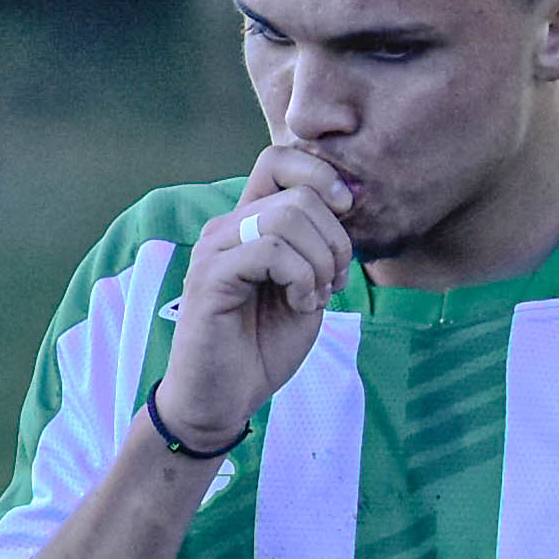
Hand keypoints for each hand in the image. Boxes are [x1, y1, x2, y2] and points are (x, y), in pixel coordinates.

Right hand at [151, 145, 356, 447]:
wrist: (223, 399)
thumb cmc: (263, 347)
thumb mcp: (308, 289)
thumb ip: (320, 248)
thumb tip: (348, 204)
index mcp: (249, 224)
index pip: (279, 160)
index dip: (322, 176)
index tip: (348, 215)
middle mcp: (227, 227)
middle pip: (297, 194)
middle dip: (335, 240)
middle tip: (334, 283)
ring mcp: (215, 249)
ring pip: (285, 218)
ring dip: (319, 262)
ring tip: (315, 297)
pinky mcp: (210, 277)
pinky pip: (269, 250)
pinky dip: (300, 278)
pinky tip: (300, 305)